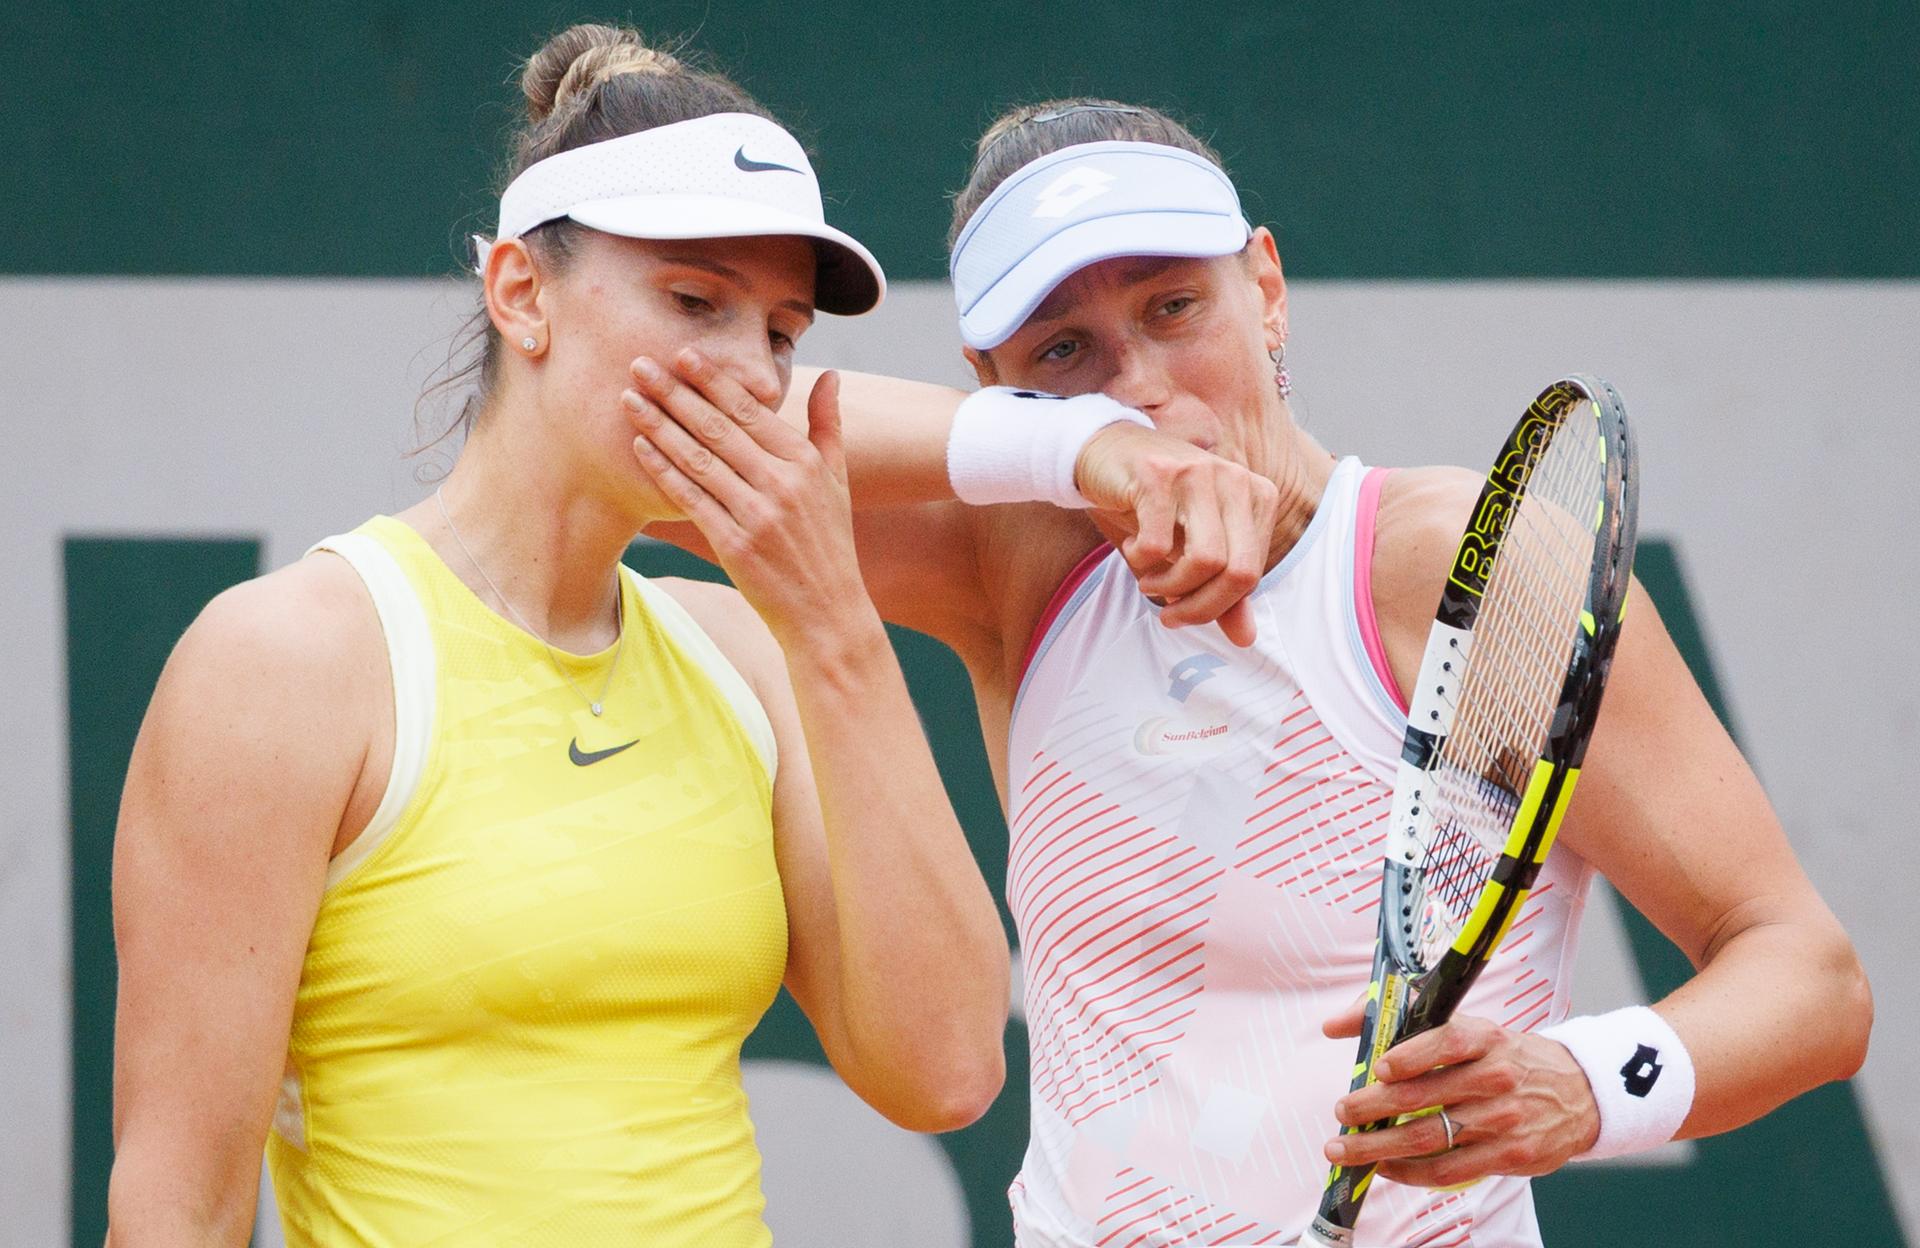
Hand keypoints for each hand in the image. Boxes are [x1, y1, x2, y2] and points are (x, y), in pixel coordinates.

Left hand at [624, 351, 878, 646]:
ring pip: (698, 459)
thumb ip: (829, 425)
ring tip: (629, 399)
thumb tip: (830, 376)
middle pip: (718, 428)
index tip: (682, 355)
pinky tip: (640, 447)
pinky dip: (664, 470)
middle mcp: (782, 483)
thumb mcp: (837, 480)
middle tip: (640, 365)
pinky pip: (691, 499)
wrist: (826, 611)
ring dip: (659, 426)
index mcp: (805, 461)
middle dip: (675, 393)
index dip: (713, 381)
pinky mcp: (735, 544)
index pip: (751, 410)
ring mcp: (758, 514)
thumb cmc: (828, 542)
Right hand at [1075, 422, 1278, 646]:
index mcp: (1257, 494)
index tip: (1183, 612)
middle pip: (1238, 571)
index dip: (1217, 606)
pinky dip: (1141, 560)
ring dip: (1170, 586)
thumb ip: (1222, 589)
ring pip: (1205, 560)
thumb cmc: (1155, 503)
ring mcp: (1198, 472)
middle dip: (1199, 607)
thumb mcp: (1192, 545)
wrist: (1107, 451)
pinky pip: (1159, 544)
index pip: (1252, 573)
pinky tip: (1133, 549)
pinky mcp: (1158, 474)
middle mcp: (1235, 478)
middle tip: (1168, 615)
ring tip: (1149, 582)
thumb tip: (1246, 639)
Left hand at [1318, 1004, 1600, 1186]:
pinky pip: (1449, 1170)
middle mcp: (1497, 1078)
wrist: (1577, 1093)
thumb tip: (1333, 1025)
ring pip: (1429, 1138)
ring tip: (1344, 1148)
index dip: (1411, 1055)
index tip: (1378, 1068)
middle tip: (1342, 1112)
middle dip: (1374, 1107)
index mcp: (1486, 1039)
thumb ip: (1400, 1022)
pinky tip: (1383, 1167)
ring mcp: (1504, 1120)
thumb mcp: (1469, 1028)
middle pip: (1426, 1096)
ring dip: (1379, 1147)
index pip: (1448, 1042)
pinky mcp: (1510, 1155)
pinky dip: (1409, 1172)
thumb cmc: (1503, 1057)